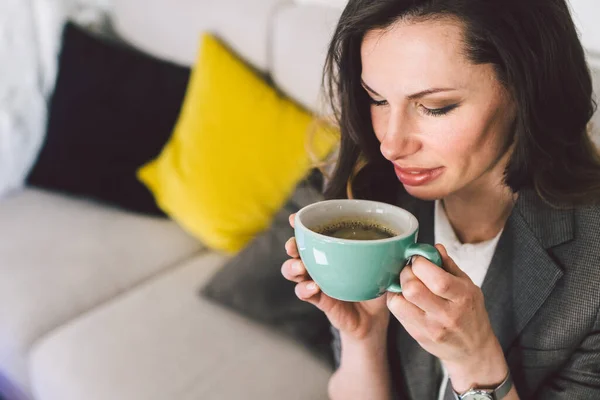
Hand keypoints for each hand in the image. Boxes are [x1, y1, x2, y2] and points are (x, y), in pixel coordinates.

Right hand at [281, 213, 389, 341]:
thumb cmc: (376, 285)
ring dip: (292, 267)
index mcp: (332, 249)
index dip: (300, 225)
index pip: (312, 233)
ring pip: (293, 271)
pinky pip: (304, 293)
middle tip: (294, 245)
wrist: (375, 319)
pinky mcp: (319, 300)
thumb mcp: (383, 264)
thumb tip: (408, 238)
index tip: (295, 219)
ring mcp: (317, 280)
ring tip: (301, 268)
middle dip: (292, 245)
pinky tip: (313, 287)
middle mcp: (320, 262)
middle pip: (296, 250)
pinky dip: (305, 289)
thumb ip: (390, 251)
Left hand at [387, 244, 507, 388]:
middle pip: (413, 289)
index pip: (437, 279)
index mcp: (463, 298)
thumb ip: (449, 266)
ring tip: (406, 283)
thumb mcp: (468, 286)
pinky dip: (396, 299)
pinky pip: (397, 313)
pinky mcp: (417, 336)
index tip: (418, 258)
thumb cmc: (470, 312)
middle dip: (406, 273)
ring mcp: (431, 328)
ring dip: (398, 287)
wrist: (472, 350)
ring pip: (399, 302)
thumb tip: (434, 247)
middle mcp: (447, 315)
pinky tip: (404, 296)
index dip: (421, 263)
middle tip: (410, 270)